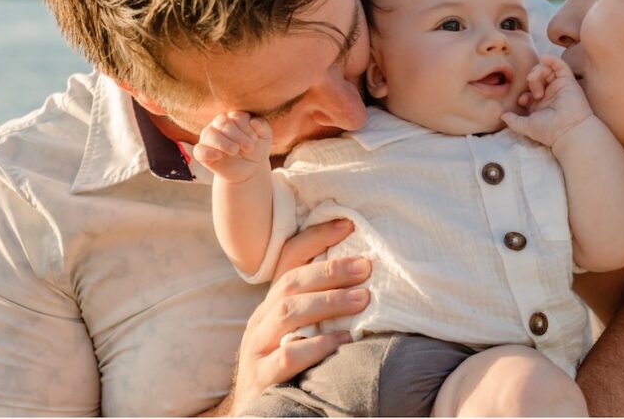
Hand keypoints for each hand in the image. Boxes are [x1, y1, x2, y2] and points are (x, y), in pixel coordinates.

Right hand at [193, 111, 272, 184]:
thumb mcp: (265, 138)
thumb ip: (263, 127)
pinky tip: (220, 156)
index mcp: (233, 117)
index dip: (246, 127)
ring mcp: (208, 138)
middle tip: (249, 147)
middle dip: (237, 135)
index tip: (255, 140)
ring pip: (209, 134)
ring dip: (224, 143)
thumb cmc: (256, 149)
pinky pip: (199, 150)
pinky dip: (208, 152)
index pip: (235, 116)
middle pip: (222, 122)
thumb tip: (253, 121)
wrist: (250, 169)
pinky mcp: (202, 153)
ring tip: (235, 151)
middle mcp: (218, 125)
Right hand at [209, 219, 372, 415]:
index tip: (348, 224)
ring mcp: (257, 348)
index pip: (288, 258)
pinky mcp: (261, 377)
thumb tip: (367, 278)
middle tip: (366, 267)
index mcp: (271, 304)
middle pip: (291, 283)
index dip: (316, 238)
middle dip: (330, 271)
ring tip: (363, 300)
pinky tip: (343, 341)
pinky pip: (287, 356)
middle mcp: (260, 320)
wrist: (256, 414)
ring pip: (287, 313)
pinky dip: (318, 345)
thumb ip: (323, 307)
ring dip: (328, 302)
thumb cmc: (288, 368)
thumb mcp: (301, 333)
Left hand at [501, 54, 592, 147]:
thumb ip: (513, 121)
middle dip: (531, 80)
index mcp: (540, 105)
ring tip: (533, 79)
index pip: (529, 90)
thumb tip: (502, 115)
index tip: (522, 101)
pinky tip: (544, 57)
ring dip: (537, 71)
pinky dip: (551, 59)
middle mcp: (550, 94)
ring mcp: (559, 87)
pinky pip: (560, 65)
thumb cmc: (548, 131)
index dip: (523, 92)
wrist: (567, 131)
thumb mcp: (526, 126)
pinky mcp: (568, 81)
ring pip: (546, 70)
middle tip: (533, 93)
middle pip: (537, 77)